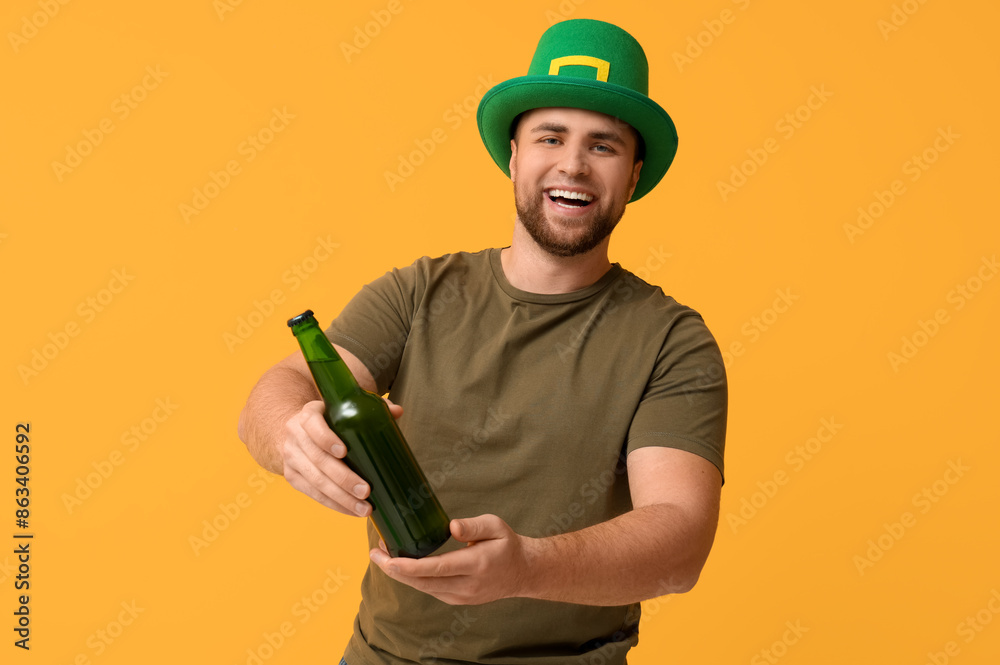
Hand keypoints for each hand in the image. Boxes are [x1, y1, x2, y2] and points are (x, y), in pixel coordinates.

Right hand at [281, 398, 402, 515]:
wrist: (298, 431)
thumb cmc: (329, 419)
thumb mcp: (344, 409)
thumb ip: (370, 408)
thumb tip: (398, 411)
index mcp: (308, 414)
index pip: (313, 425)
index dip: (326, 439)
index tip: (344, 451)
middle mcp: (295, 435)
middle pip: (318, 459)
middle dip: (343, 478)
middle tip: (366, 490)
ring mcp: (292, 457)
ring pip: (316, 481)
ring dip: (341, 498)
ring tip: (364, 508)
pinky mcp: (292, 476)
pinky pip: (313, 494)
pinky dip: (334, 504)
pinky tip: (352, 511)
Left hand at [369, 514, 534, 604]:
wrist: (522, 572)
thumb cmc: (507, 544)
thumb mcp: (495, 526)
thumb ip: (473, 526)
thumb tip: (450, 527)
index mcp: (475, 565)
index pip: (436, 568)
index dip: (409, 566)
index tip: (388, 559)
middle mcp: (466, 585)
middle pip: (423, 582)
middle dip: (395, 570)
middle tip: (374, 553)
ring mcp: (461, 596)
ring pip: (423, 588)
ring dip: (401, 575)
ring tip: (383, 555)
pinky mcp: (457, 599)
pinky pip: (430, 590)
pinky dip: (413, 579)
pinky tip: (402, 566)